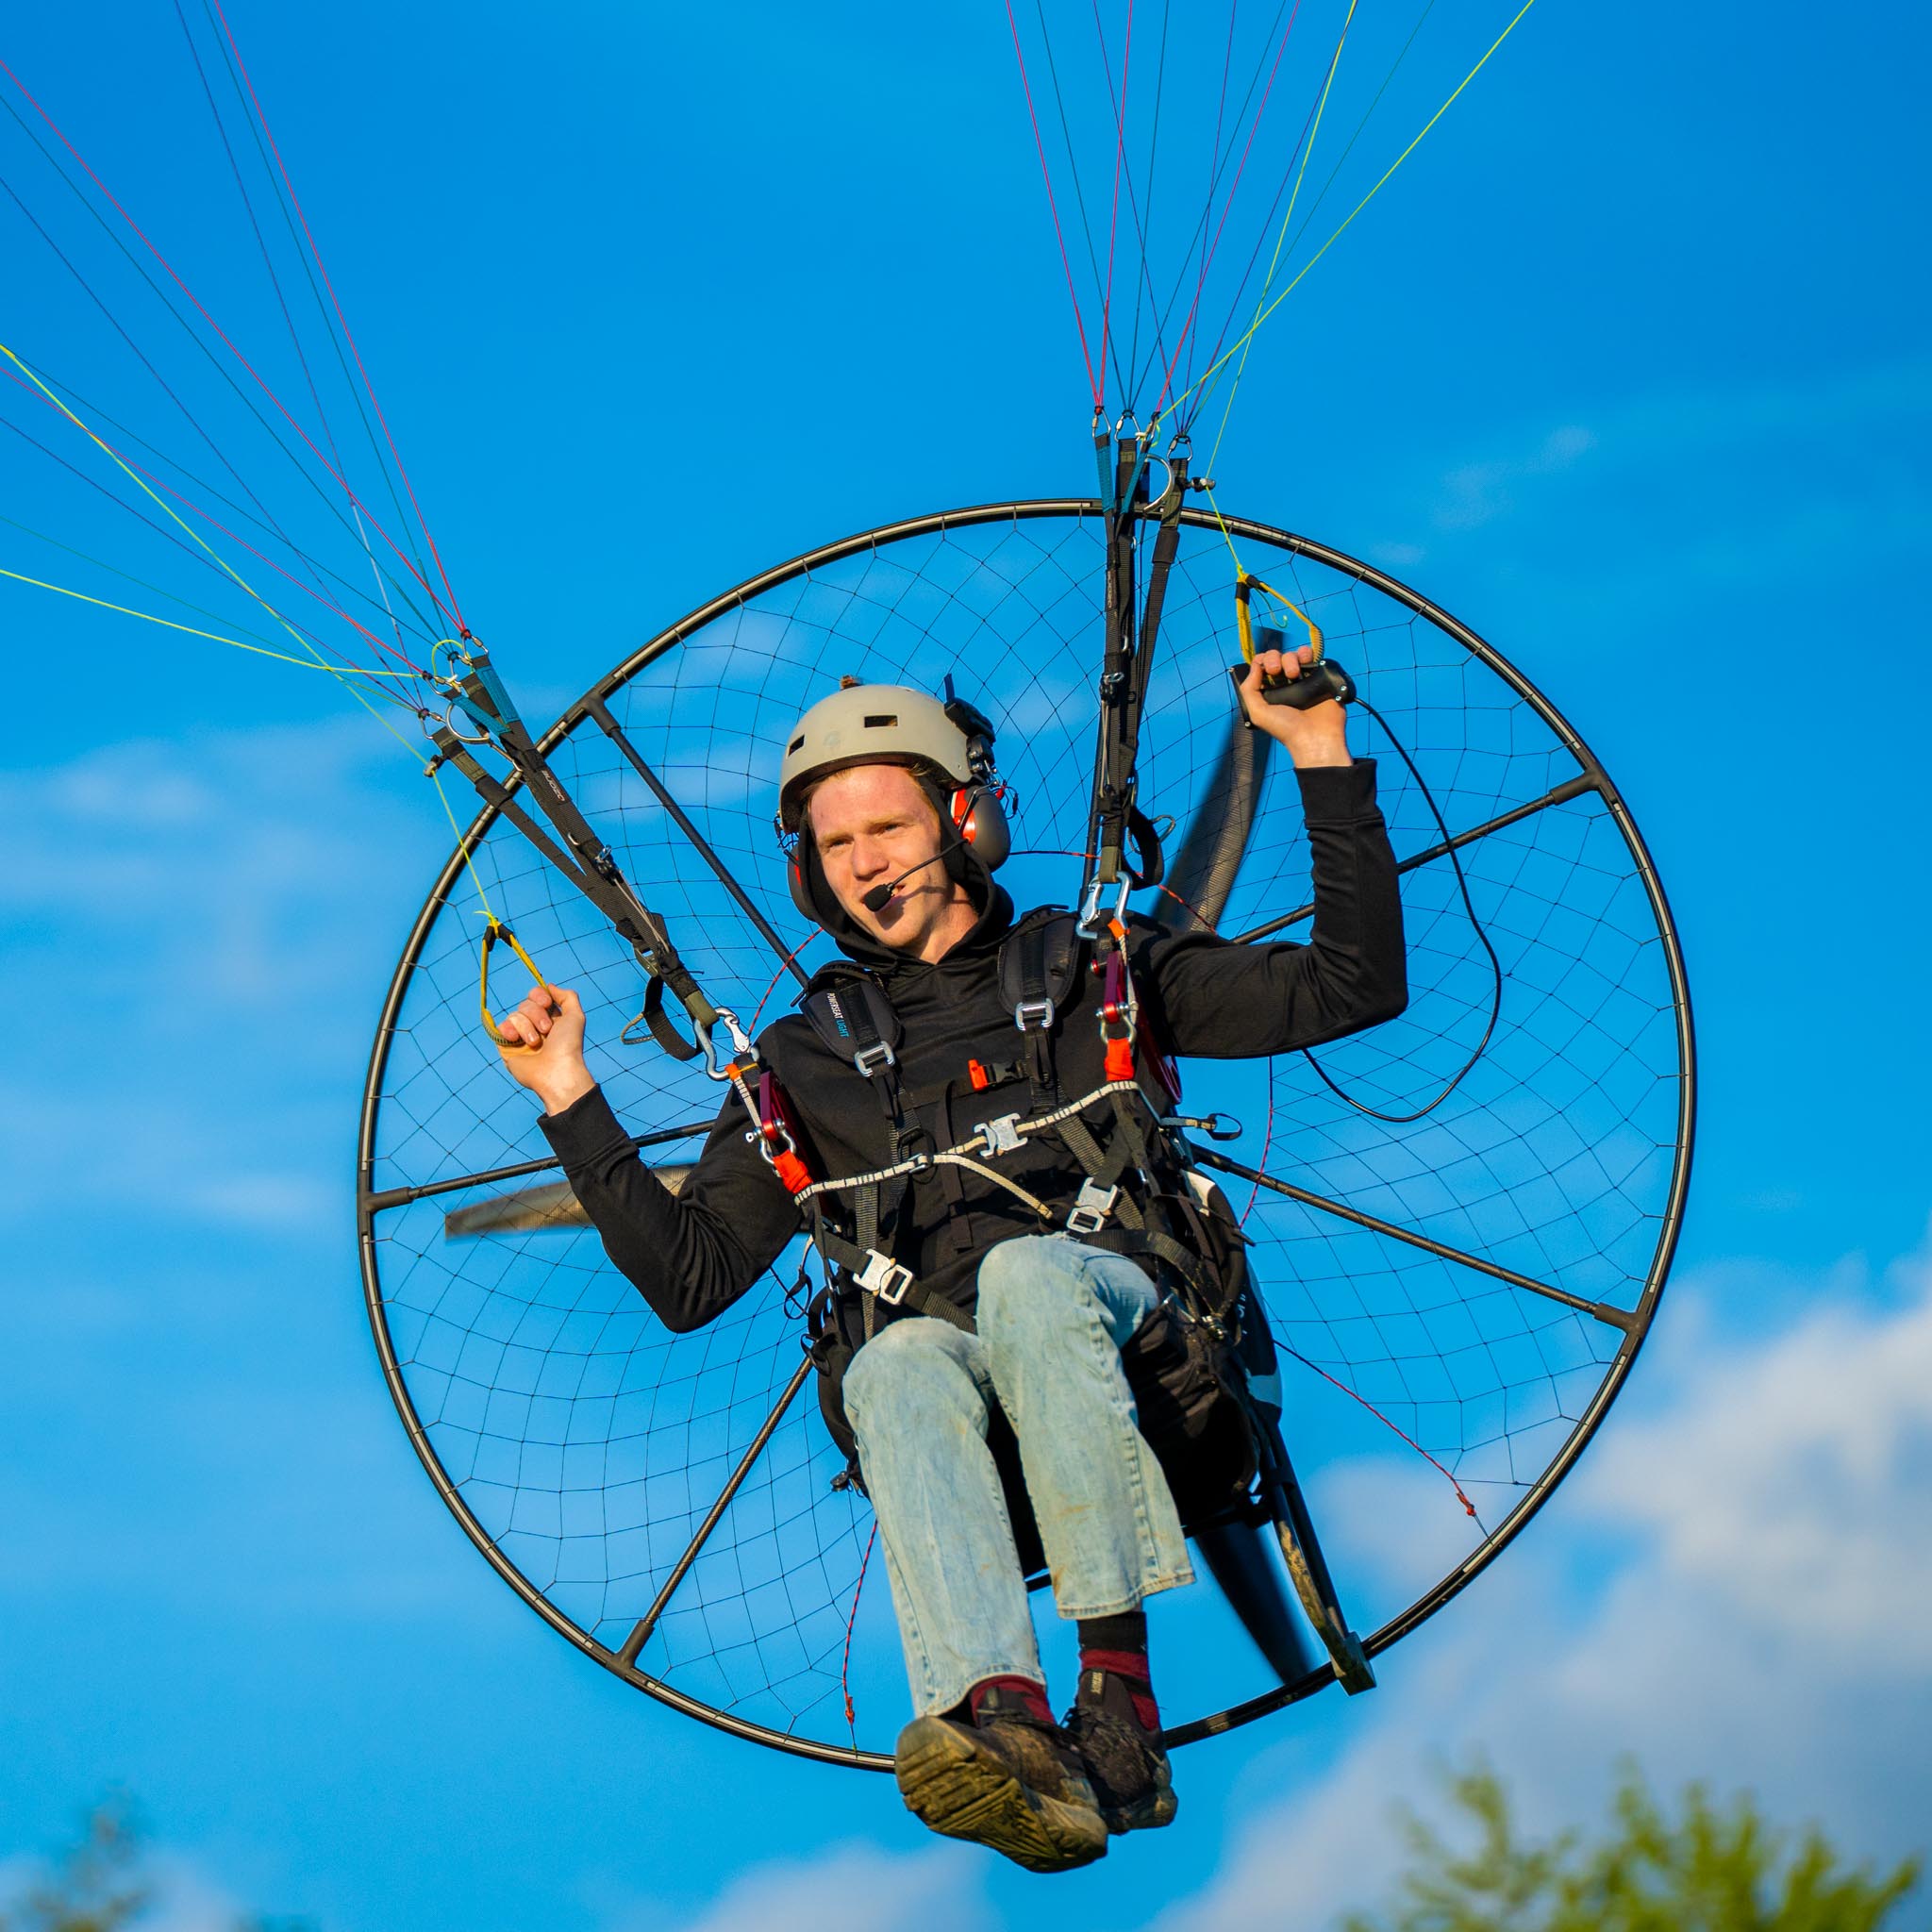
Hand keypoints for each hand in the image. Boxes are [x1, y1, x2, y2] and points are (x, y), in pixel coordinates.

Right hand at [495, 982, 595, 1114]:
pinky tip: (515, 1039)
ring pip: (515, 1015)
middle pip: (525, 1004)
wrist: (556, 1070)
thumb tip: (549, 986)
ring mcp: (520, 1036)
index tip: (547, 1004)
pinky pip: (501, 1027)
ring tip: (536, 1043)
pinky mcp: (507, 1046)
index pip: (536, 995)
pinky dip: (509, 1030)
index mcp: (550, 1018)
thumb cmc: (568, 1045)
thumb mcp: (576, 1016)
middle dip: (536, 1014)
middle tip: (547, 1030)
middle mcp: (535, 1025)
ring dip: (527, 1027)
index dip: (539, 995)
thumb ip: (567, 996)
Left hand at [1237, 644, 1351, 767]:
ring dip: (1290, 659)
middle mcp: (1285, 683)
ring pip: (1293, 655)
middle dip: (1274, 658)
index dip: (1262, 661)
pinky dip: (1306, 652)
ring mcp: (1302, 679)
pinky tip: (1305, 659)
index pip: (1262, 666)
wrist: (1315, 736)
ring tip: (1294, 674)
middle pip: (1276, 657)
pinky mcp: (1319, 676)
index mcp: (1270, 690)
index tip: (1265, 669)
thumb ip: (1249, 689)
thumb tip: (1255, 665)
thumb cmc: (1285, 729)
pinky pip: (1311, 656)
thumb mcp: (1258, 713)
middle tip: (1276, 671)